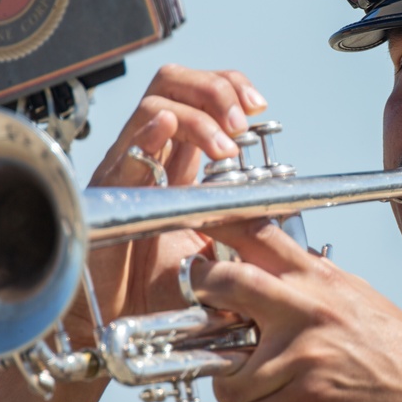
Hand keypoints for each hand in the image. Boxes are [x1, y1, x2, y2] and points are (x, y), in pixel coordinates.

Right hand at [66, 65, 268, 344]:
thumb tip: (291, 207)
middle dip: (215, 89)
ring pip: (155, 105)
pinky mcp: (109, 197)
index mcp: (181, 156)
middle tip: (241, 123)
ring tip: (223, 148)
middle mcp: (154, 154)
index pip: (200, 93)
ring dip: (196, 115)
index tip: (258, 106)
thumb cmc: (167, 281)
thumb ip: (246, 218)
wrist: (126, 318)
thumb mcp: (221, 241)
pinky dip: (144, 134)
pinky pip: (122, 155)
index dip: (229, 85)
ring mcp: (129, 169)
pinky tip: (163, 127)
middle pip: (176, 83)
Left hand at [190, 223, 401, 401]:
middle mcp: (308, 308)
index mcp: (319, 278)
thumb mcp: (354, 294)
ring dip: (229, 384)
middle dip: (201, 289)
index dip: (218, 222)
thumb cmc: (393, 349)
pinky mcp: (303, 398)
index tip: (196, 221)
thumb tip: (267, 266)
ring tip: (252, 385)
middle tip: (203, 302)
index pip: (260, 231)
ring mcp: (303, 353)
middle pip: (225, 280)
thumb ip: (310, 280)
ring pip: (225, 370)